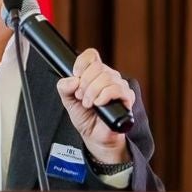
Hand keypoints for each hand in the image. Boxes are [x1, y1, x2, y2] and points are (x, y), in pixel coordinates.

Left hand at [55, 48, 134, 164]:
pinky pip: (116, 89)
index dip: (82, 63)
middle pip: (97, 66)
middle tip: (80, 96)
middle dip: (84, 83)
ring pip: (106, 77)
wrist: (94, 135)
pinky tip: (98, 104)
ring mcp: (119, 86)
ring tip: (88, 103)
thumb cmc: (85, 117)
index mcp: (94, 74)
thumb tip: (72, 80)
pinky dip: (103, 96)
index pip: (91, 55)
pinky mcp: (127, 97)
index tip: (75, 74)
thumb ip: (64, 87)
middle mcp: (108, 77)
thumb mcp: (67, 100)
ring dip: (92, 92)